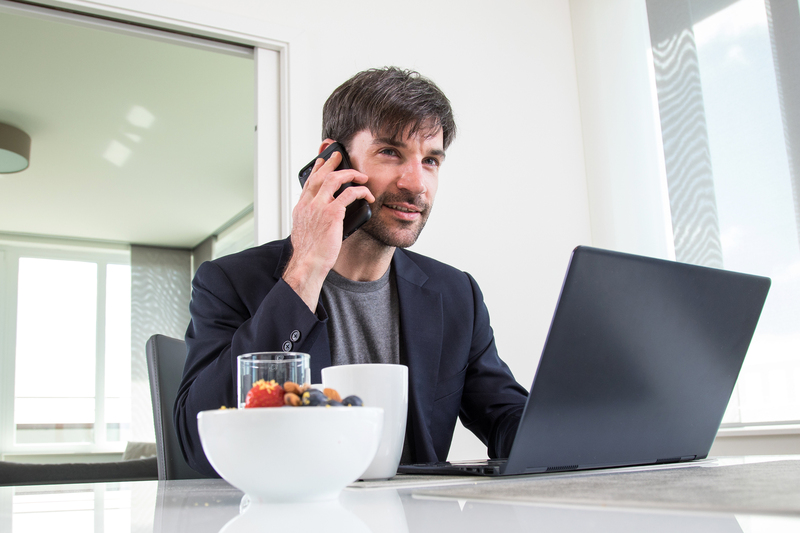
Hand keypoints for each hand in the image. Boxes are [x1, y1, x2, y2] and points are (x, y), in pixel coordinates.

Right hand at [283, 151, 374, 310]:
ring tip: (360, 175)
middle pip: (320, 175)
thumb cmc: (309, 253)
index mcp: (301, 208)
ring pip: (334, 179)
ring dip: (349, 174)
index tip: (322, 162)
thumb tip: (321, 218)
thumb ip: (312, 220)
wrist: (308, 263)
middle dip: (331, 162)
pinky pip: (349, 194)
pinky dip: (360, 191)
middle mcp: (308, 204)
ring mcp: (319, 207)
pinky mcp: (332, 213)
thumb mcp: (304, 232)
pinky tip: (367, 194)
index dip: (317, 170)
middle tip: (340, 156)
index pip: (309, 182)